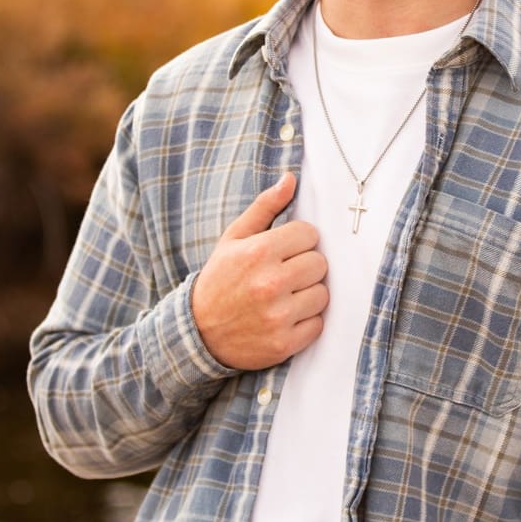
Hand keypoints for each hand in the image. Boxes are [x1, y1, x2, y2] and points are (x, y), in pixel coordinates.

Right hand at [190, 173, 327, 369]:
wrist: (197, 333)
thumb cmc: (220, 280)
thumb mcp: (234, 239)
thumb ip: (265, 207)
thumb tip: (291, 179)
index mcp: (258, 252)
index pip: (310, 235)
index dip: (298, 242)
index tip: (283, 252)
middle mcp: (270, 283)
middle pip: (320, 263)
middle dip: (305, 267)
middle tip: (283, 275)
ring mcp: (278, 315)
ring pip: (323, 293)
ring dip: (308, 294)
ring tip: (283, 297)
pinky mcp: (285, 342)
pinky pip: (318, 323)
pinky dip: (306, 322)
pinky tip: (285, 318)